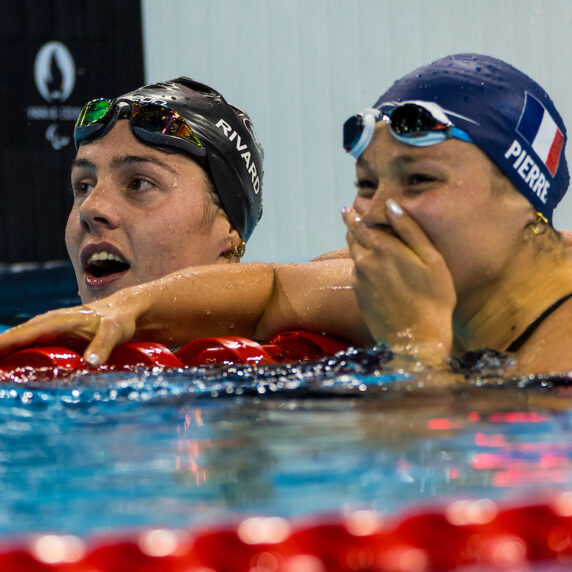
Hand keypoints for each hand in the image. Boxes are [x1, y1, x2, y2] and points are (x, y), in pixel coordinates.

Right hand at [0, 285, 149, 365]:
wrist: (124, 313)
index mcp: (58, 320)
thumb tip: (91, 363)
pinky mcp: (53, 340)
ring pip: (20, 343)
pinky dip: (15, 357)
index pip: (25, 333)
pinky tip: (8, 372)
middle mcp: (48, 324)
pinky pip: (29, 348)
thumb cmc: (118, 321)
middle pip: (16, 338)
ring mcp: (49, 332)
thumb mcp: (115, 332)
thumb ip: (103, 345)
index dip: (6, 344)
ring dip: (4, 355)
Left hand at [343, 200, 455, 359]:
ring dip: (355, 245)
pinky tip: (370, 267)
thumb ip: (410, 230)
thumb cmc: (433, 299)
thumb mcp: (431, 260)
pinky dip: (361, 265)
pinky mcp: (359, 297)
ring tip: (358, 236)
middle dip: (351, 226)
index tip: (349, 207)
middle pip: (353, 238)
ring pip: (354, 256)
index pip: (361, 224)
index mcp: (382, 248)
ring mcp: (359, 281)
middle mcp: (364, 262)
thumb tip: (391, 204)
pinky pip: (357, 274)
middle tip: (349, 215)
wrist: (416, 339)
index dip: (355, 215)